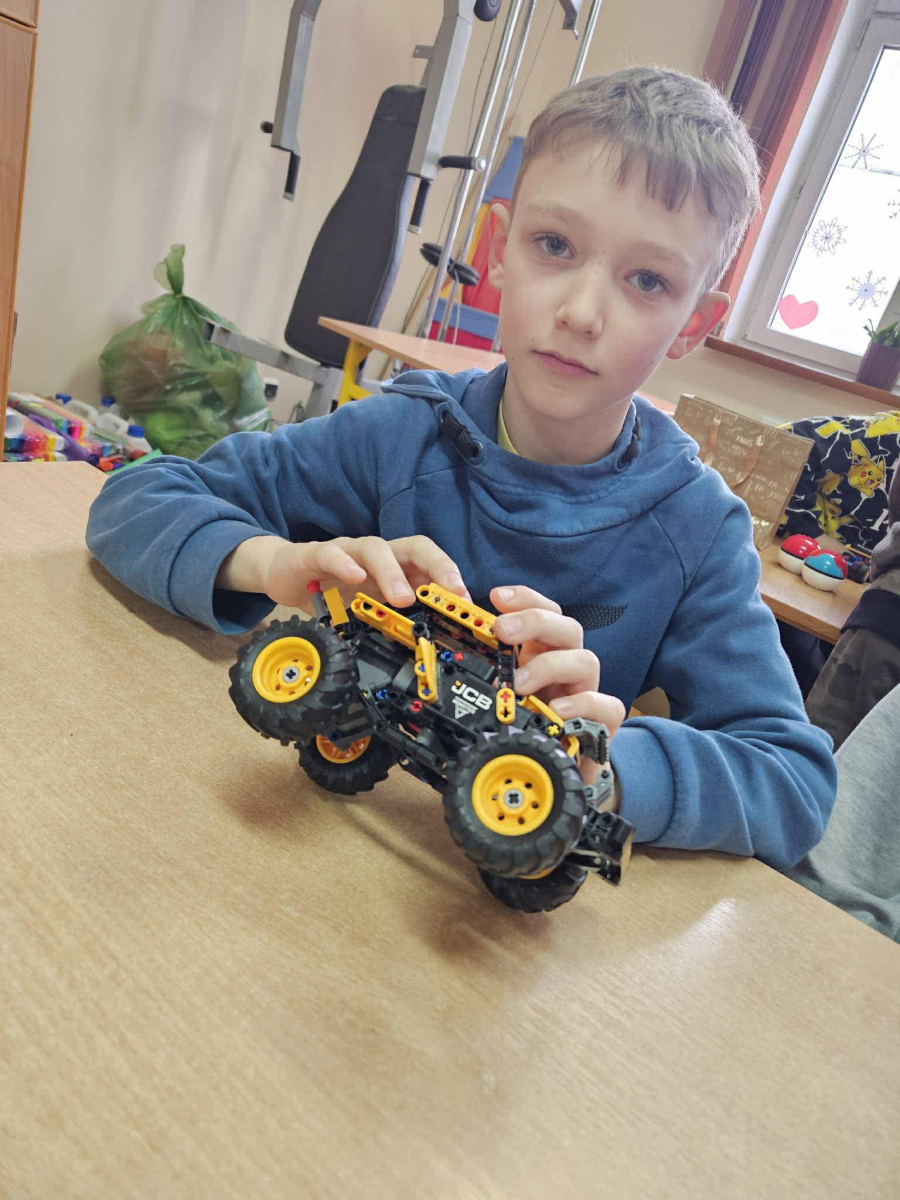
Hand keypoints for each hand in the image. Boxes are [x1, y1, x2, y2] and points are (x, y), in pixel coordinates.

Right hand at [220, 534, 469, 610]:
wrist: (283, 575)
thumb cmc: (331, 592)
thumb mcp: (367, 610)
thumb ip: (392, 619)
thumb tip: (426, 645)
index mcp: (393, 567)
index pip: (429, 561)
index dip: (450, 576)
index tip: (466, 600)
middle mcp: (375, 555)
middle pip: (413, 546)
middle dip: (437, 565)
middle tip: (450, 592)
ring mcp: (347, 552)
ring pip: (375, 549)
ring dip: (393, 572)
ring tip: (403, 597)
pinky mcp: (315, 554)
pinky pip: (332, 554)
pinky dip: (345, 564)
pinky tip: (354, 578)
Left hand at [491, 585, 625, 792]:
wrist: (560, 769)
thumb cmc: (531, 725)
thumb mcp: (505, 695)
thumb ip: (489, 674)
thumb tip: (455, 656)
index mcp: (544, 653)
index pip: (543, 612)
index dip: (524, 598)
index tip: (496, 596)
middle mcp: (568, 667)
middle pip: (566, 628)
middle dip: (534, 621)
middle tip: (502, 630)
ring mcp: (587, 693)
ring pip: (586, 660)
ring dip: (550, 665)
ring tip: (520, 683)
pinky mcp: (602, 724)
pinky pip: (606, 705)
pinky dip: (583, 704)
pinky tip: (557, 711)